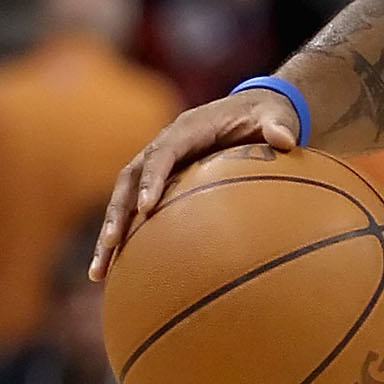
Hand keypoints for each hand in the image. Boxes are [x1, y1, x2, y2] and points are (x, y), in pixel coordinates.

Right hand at [92, 84, 301, 277]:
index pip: (162, 154)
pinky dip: (127, 238)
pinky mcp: (162, 182)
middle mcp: (164, 145)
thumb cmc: (267, 115)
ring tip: (99, 273)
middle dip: (116, 213)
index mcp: (187, 129)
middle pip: (128, 180)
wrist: (256, 109)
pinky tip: (120, 274)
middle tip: (108, 246)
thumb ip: (278, 126)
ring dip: (110, 234)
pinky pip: (138, 210)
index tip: (146, 208)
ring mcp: (159, 164)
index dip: (152, 179)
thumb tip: (285, 140)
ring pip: (124, 199)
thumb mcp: (277, 116)